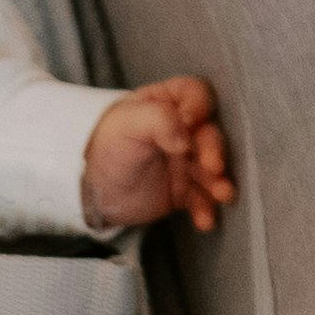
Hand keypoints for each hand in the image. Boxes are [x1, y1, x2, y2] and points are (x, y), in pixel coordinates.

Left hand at [78, 77, 233, 234]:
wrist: (92, 192)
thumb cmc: (106, 147)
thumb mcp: (126, 124)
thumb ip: (159, 119)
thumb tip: (187, 136)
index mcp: (167, 104)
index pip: (195, 95)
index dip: (200, 106)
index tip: (192, 122)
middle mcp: (182, 131)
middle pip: (210, 134)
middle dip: (215, 151)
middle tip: (213, 167)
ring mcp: (186, 161)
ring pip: (212, 169)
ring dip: (219, 182)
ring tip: (222, 195)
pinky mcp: (185, 190)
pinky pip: (202, 198)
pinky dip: (206, 209)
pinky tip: (204, 220)